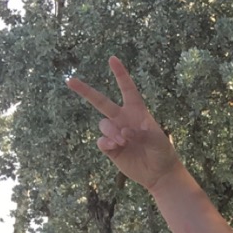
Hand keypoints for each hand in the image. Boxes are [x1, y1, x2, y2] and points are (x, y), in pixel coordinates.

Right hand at [66, 57, 179, 191]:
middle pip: (101, 101)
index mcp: (137, 111)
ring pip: (103, 124)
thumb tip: (124, 131)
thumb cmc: (162, 152)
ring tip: (124, 141)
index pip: (127, 89)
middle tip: (70, 80)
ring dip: (111, 131)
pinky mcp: (111, 148)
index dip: (120, 74)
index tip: (112, 59)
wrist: (158, 173)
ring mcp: (115, 133)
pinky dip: (107, 143)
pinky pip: (101, 141)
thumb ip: (143, 133)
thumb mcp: (158, 139)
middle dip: (85, 91)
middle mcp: (123, 119)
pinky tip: (116, 147)